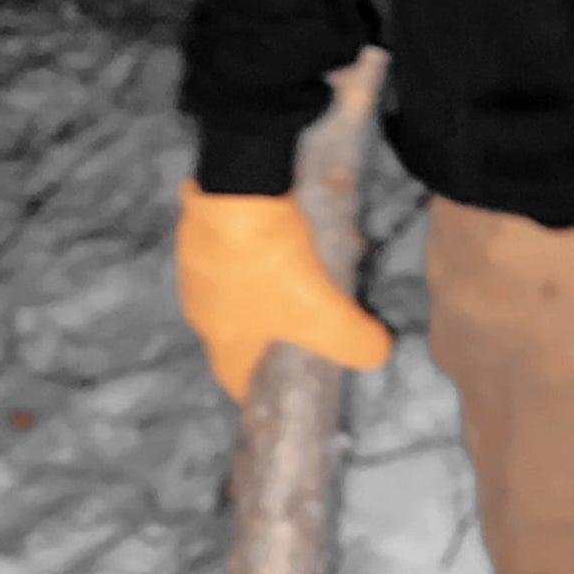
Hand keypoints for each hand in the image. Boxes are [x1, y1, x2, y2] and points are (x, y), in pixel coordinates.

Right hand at [175, 180, 392, 401]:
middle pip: (238, 328)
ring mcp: (197, 263)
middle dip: (273, 329)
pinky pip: (234, 245)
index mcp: (223, 336)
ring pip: (236, 285)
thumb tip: (377, 355)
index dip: (258, 386)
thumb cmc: (270, 264)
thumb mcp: (323, 313)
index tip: (281, 386)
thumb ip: (354, 342)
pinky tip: (290, 232)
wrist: (237, 186)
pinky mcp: (203, 224)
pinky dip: (259, 245)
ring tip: (306, 273)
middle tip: (307, 323)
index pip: (234, 376)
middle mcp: (201, 305)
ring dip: (268, 284)